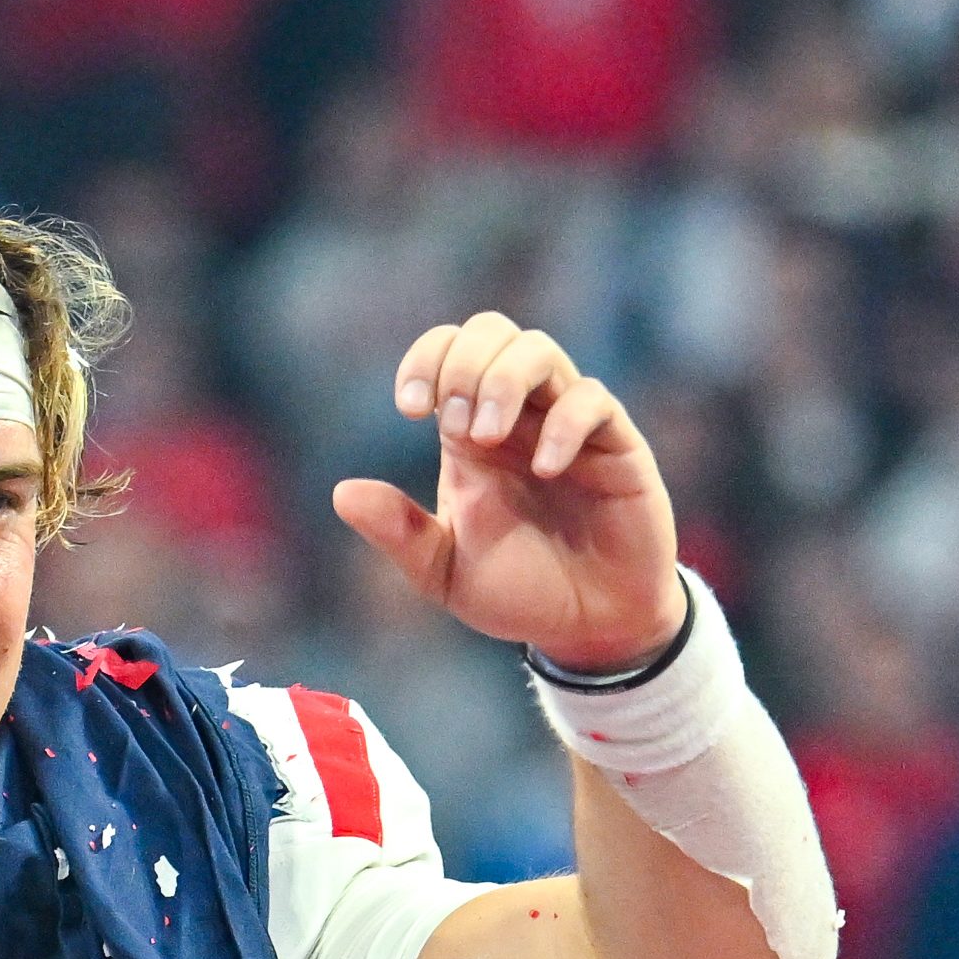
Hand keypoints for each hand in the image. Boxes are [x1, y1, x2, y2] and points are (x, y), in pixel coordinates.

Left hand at [331, 312, 681, 674]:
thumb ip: (400, 533)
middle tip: (456, 426)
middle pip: (491, 331)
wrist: (589, 626)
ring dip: (504, 380)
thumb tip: (341, 493)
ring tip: (487, 437)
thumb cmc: (519, 591)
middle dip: (464, 364)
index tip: (411, 409)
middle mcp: (519, 416)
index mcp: (470, 433)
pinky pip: (593, 400)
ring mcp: (568, 425)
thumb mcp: (445, 571)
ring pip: (539, 350)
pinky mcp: (616, 447)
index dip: (426, 360)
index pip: (447, 352)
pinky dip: (564, 424)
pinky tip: (545, 470)